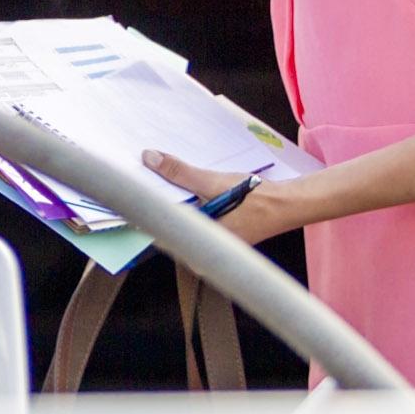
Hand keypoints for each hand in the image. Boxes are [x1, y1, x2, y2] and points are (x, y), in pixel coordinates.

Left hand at [141, 150, 288, 242]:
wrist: (285, 205)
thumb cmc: (255, 200)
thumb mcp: (212, 183)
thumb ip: (179, 173)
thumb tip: (151, 160)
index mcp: (197, 249)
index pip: (158, 230)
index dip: (142, 209)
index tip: (128, 190)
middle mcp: (201, 253)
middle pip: (167, 224)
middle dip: (156, 200)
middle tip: (144, 175)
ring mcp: (209, 245)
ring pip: (179, 219)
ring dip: (171, 199)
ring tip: (160, 175)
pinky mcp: (215, 235)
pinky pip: (192, 218)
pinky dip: (185, 202)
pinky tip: (183, 186)